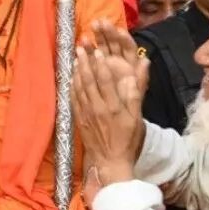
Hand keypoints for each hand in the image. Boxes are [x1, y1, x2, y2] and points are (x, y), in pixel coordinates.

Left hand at [73, 47, 144, 185]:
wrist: (110, 162)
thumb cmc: (127, 141)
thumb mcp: (136, 120)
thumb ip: (135, 97)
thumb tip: (133, 77)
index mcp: (113, 106)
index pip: (105, 80)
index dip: (101, 64)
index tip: (98, 51)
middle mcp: (97, 108)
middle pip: (89, 80)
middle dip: (85, 62)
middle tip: (82, 47)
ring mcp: (86, 114)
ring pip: (79, 88)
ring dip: (77, 71)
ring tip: (76, 57)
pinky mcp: (79, 120)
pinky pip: (73, 99)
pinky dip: (72, 86)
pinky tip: (71, 77)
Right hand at [87, 20, 149, 98]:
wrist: (119, 116)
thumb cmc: (129, 105)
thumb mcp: (138, 92)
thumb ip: (142, 77)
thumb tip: (146, 60)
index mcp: (131, 65)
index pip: (129, 47)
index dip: (125, 38)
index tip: (119, 30)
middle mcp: (120, 61)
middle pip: (114, 43)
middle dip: (107, 32)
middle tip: (99, 22)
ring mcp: (107, 63)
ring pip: (102, 47)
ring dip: (96, 37)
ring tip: (89, 29)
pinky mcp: (96, 68)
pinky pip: (92, 57)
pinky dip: (87, 51)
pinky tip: (81, 43)